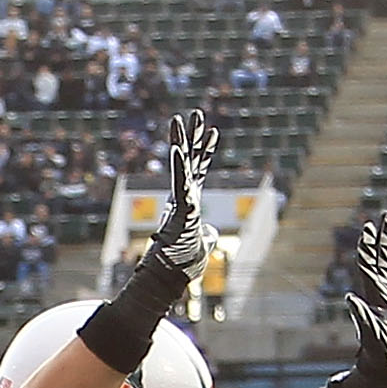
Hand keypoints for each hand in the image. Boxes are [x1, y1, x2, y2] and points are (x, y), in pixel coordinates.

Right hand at [143, 109, 218, 284]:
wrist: (173, 274)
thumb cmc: (183, 264)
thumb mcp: (203, 244)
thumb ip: (209, 235)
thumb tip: (213, 234)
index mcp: (189, 201)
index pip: (199, 170)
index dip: (206, 151)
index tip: (213, 131)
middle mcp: (184, 196)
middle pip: (190, 159)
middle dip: (192, 136)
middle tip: (195, 113)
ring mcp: (181, 200)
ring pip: (182, 165)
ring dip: (183, 141)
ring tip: (182, 118)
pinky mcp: (180, 208)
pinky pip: (180, 183)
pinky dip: (180, 166)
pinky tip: (179, 148)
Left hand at [342, 215, 386, 384]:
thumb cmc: (378, 351)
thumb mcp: (369, 333)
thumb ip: (361, 315)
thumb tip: (350, 299)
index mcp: (373, 292)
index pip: (369, 263)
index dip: (368, 246)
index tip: (367, 227)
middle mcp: (382, 286)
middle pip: (380, 255)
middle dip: (382, 235)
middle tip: (384, 214)